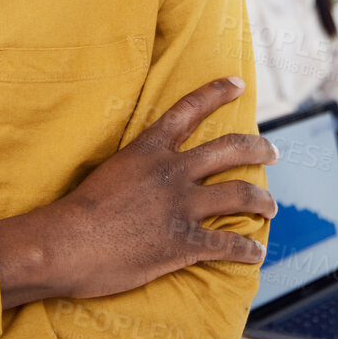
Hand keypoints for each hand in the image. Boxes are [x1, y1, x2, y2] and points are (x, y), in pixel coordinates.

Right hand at [0, 77, 277, 305]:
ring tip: (271, 207)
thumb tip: (142, 180)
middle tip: (273, 151)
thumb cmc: (74, 213)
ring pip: (240, 194)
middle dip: (259, 148)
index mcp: (149, 150)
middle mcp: (172, 172)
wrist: (64, 245)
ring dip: (263, 201)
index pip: (189, 110)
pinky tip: (256, 254)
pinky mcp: (184, 242)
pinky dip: (248, 250)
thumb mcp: (107, 172)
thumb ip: (134, 170)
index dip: (217, 92)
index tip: (238, 84)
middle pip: (231, 149)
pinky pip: (229, 245)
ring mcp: (182, 206)